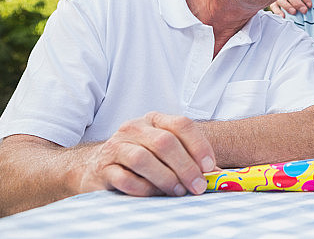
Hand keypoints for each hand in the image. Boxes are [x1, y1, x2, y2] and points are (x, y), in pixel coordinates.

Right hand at [79, 112, 215, 196]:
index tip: (210, 167)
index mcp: (155, 119)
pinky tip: (154, 194)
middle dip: (185, 166)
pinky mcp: (103, 168)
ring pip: (143, 159)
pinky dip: (143, 189)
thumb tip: (218, 176)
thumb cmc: (141, 158)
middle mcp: (134, 128)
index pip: (182, 124)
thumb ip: (189, 158)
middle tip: (197, 186)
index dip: (199, 145)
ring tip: (178, 192)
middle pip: (165, 142)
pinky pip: (125, 179)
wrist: (96, 166)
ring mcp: (116, 146)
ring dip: (166, 178)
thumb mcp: (165, 151)